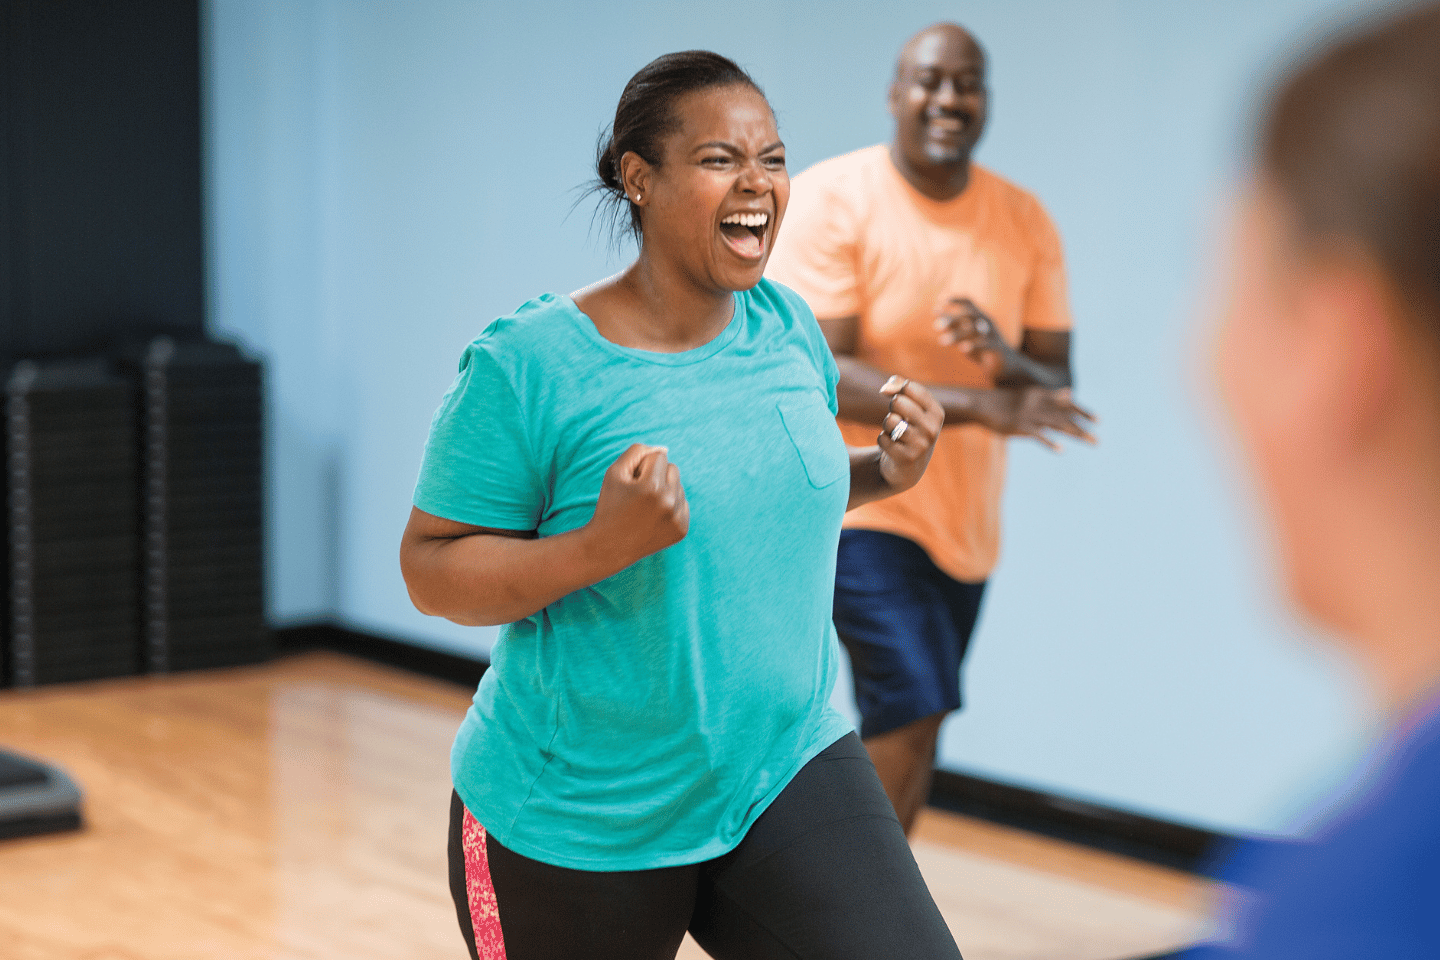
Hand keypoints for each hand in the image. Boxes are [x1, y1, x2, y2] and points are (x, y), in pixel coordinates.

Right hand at [586, 444, 688, 565]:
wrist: (609, 546)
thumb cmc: (610, 505)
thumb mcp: (614, 472)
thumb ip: (637, 451)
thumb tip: (663, 448)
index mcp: (652, 487)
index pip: (659, 456)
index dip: (643, 467)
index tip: (632, 483)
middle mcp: (669, 503)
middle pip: (673, 469)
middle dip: (657, 476)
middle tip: (639, 494)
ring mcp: (677, 519)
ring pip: (679, 487)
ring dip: (665, 491)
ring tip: (645, 508)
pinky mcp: (682, 530)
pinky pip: (683, 504)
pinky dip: (670, 507)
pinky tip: (654, 518)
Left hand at [877, 375, 944, 492]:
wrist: (908, 469)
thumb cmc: (908, 429)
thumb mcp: (911, 407)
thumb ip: (899, 387)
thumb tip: (885, 388)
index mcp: (936, 412)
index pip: (909, 387)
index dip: (896, 389)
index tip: (897, 398)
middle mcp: (932, 428)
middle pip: (897, 401)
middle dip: (891, 408)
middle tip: (898, 419)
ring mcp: (920, 445)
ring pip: (889, 420)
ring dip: (887, 426)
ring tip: (896, 435)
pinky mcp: (906, 458)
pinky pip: (882, 438)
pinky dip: (883, 441)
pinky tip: (893, 448)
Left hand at [935, 298, 1009, 375]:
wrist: (1005, 364)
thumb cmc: (982, 349)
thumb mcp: (968, 338)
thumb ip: (955, 330)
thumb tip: (938, 323)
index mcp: (980, 317)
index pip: (969, 302)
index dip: (955, 299)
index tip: (939, 300)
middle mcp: (987, 322)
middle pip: (969, 315)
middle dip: (952, 319)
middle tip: (936, 326)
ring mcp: (993, 334)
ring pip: (974, 330)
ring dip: (957, 334)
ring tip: (942, 341)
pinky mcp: (997, 348)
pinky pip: (985, 344)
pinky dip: (974, 345)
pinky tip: (962, 349)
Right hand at [975, 387, 1097, 450]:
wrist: (981, 404)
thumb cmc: (1006, 401)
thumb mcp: (1031, 395)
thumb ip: (1051, 395)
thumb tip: (1070, 392)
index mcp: (1042, 394)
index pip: (1068, 404)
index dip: (1083, 412)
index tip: (1099, 421)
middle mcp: (1039, 403)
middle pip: (1066, 417)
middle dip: (1083, 429)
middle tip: (1098, 441)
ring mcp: (1030, 415)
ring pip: (1058, 425)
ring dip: (1076, 434)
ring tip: (1091, 443)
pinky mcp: (1020, 426)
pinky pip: (1038, 435)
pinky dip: (1050, 443)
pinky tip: (1061, 450)